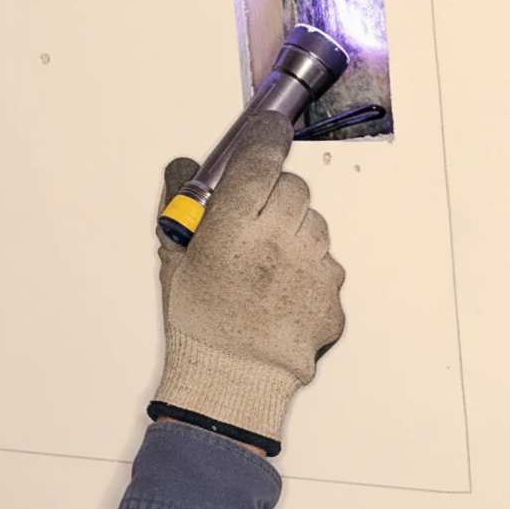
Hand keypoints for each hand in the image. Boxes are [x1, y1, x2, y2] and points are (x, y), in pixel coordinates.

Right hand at [150, 111, 344, 455]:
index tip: (267, 129)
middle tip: (254, 218)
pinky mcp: (333, 291)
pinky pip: (326, 260)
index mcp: (235, 227)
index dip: (265, 136)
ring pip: (314, 222)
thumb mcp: (176, 261)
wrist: (232, 379)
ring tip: (267, 262)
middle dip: (275, 193)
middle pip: (293, 187)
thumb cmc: (199, 323)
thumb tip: (181, 170)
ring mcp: (312, 266)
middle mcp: (279, 239)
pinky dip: (309, 265)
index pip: (260, 158)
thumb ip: (180, 208)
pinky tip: (284, 287)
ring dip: (295, 229)